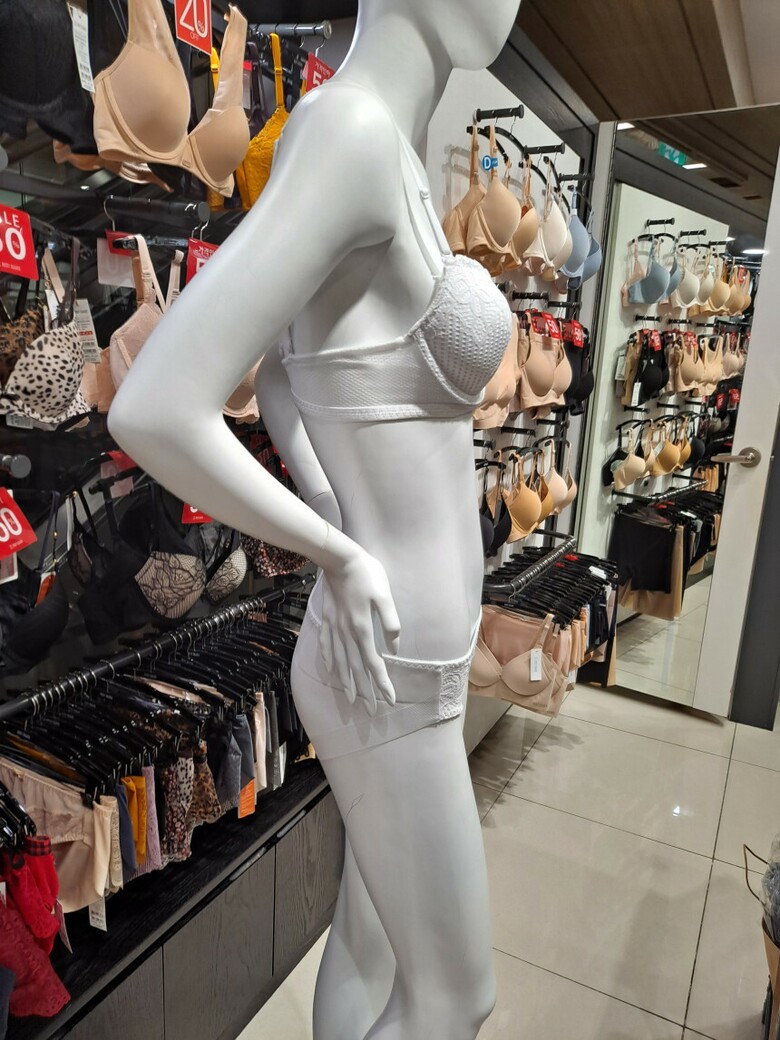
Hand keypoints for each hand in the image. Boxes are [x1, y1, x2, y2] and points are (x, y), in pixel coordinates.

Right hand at [319, 547, 400, 715]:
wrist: (338, 557)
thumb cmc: (366, 573)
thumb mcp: (384, 595)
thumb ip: (390, 622)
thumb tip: (393, 647)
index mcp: (362, 628)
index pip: (374, 663)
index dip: (382, 683)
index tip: (389, 700)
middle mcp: (346, 633)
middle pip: (355, 668)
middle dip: (365, 691)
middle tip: (370, 710)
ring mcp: (333, 627)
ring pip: (339, 662)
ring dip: (346, 682)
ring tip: (350, 699)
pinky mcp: (326, 619)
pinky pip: (326, 645)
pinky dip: (329, 661)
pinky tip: (331, 669)